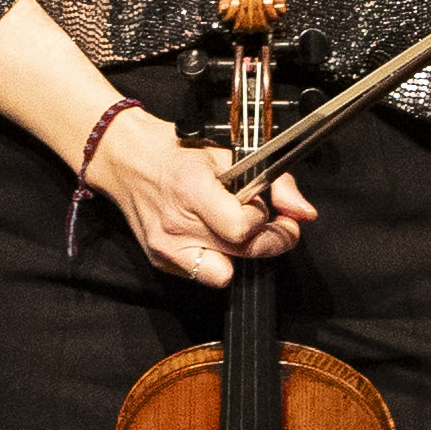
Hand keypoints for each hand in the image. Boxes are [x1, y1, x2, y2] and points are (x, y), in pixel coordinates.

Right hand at [92, 108, 309, 287]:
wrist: (125, 158)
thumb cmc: (176, 153)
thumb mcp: (229, 153)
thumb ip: (275, 182)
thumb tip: (304, 212)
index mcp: (192, 190)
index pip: (243, 228)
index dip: (262, 220)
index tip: (264, 207)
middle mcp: (177, 224)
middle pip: (243, 253)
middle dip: (268, 240)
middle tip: (271, 224)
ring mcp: (166, 247)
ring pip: (226, 273)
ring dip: (241, 255)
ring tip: (236, 232)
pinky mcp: (161, 261)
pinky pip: (205, 276)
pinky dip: (218, 261)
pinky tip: (213, 238)